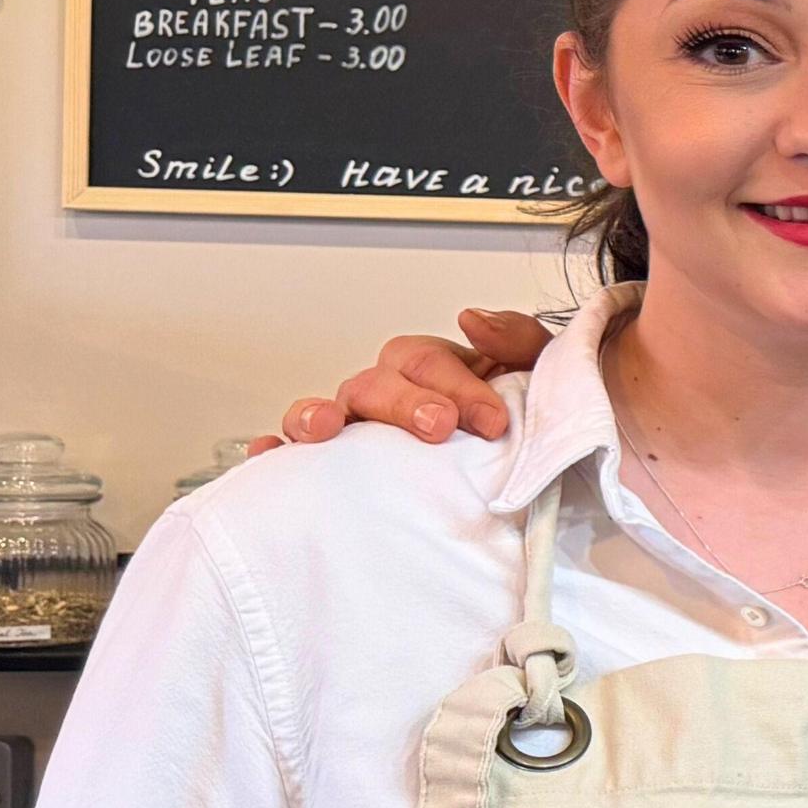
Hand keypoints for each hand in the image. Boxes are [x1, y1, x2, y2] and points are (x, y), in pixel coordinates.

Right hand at [259, 309, 553, 450]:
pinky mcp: (339, 468)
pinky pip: (295, 456)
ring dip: (318, 414)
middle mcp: (391, 394)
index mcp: (435, 370)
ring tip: (327, 429)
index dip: (459, 386)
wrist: (529, 489)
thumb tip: (469, 319)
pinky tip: (270, 456)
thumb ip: (516, 339)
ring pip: (328, 411)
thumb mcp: (537, 376)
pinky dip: (277, 451)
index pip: (425, 360)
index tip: (492, 422)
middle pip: (376, 383)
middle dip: (405, 402)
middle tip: (439, 426)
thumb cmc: (523, 428)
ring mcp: (361, 429)